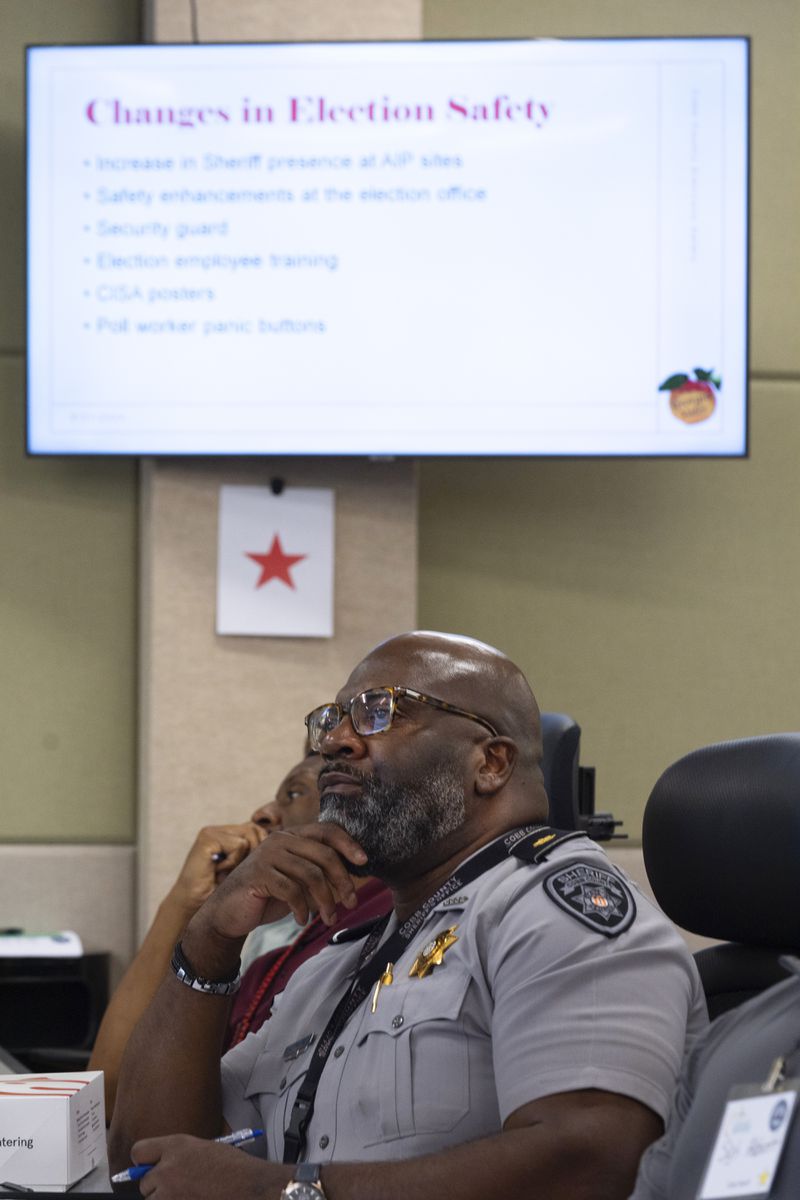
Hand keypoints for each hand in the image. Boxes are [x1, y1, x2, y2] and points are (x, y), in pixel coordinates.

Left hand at [129, 1134, 291, 1199]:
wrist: (250, 1186)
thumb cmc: (232, 1167)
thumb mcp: (202, 1149)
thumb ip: (177, 1157)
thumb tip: (158, 1170)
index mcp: (175, 1146)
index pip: (138, 1152)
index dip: (143, 1161)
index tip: (150, 1167)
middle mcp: (167, 1168)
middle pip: (145, 1183)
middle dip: (158, 1187)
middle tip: (179, 1187)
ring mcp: (169, 1193)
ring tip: (190, 1195)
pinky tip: (194, 1199)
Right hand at [183, 822, 367, 970]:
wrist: (229, 912)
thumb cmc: (268, 896)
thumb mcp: (297, 881)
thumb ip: (318, 874)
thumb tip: (351, 880)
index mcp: (293, 835)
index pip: (326, 830)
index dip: (348, 844)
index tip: (364, 861)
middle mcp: (281, 839)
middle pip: (324, 854)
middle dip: (342, 880)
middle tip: (351, 902)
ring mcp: (269, 855)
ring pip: (311, 874)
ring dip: (326, 901)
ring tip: (329, 918)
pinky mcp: (259, 874)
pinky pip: (292, 890)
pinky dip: (302, 908)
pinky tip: (303, 920)